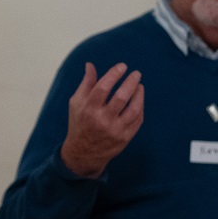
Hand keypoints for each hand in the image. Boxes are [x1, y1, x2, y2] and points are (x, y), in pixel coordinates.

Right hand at [60, 62, 143, 177]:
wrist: (83, 153)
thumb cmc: (79, 123)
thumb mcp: (77, 103)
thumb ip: (86, 84)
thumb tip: (90, 65)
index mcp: (88, 109)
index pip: (103, 87)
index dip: (114, 74)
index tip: (122, 66)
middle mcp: (102, 120)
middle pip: (121, 97)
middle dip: (131, 82)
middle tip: (136, 73)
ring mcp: (115, 130)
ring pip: (133, 109)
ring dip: (139, 95)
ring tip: (140, 86)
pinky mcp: (124, 138)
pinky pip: (137, 120)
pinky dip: (140, 108)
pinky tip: (139, 99)